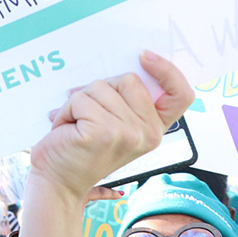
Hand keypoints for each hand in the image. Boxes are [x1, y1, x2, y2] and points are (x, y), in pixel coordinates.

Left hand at [30, 50, 192, 199]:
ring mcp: (129, 134)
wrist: (56, 180)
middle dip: (99, 89)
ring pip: (100, 87)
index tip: (144, 56)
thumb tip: (121, 64)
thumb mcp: (110, 120)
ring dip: (77, 102)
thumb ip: (122, 99)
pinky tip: (65, 129)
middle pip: (129, 79)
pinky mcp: (103, 133)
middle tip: (86, 114)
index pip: (181, 94)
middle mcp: (148, 133)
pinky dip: (66, 110)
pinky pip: (80, 99)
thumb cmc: (78, 145)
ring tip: (74, 125)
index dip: (168, 70)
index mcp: (153, 128)